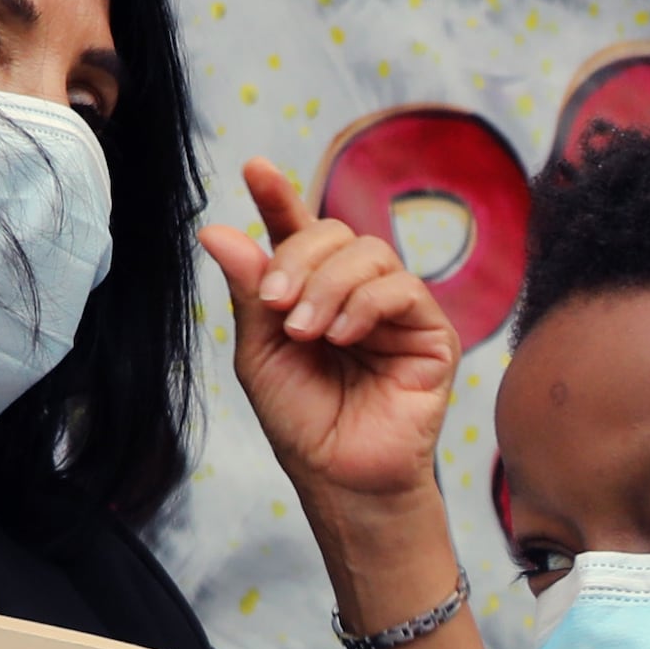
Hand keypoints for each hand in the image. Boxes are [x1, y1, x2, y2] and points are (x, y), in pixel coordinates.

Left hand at [198, 158, 463, 509]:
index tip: (255, 169)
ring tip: (307, 333)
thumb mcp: (260, 354)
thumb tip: (218, 230)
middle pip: (334, 233)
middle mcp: (356, 292)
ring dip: (328, 286)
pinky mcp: (431, 332)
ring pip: (369, 253)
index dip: (278, 197)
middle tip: (276, 305)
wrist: (341, 479)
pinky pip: (401, 289)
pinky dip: (364, 305)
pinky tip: (341, 337)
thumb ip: (250, 292)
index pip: (298, 232)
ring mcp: (396, 310)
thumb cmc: (302, 423)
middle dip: (298, 259)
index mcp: (312, 292)